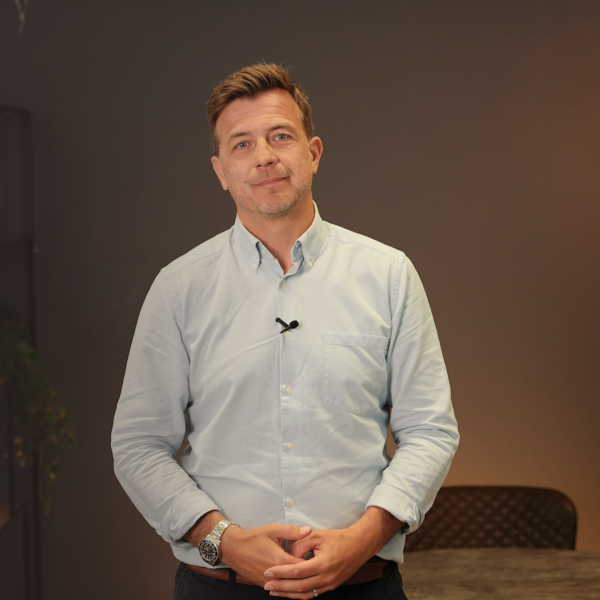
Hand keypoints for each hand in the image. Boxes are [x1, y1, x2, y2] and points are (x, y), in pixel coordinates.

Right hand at [219, 523, 312, 586]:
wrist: (233, 548)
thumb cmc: (253, 537)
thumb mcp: (273, 530)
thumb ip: (292, 531)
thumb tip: (308, 529)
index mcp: (279, 560)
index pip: (301, 567)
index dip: (312, 565)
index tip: (319, 561)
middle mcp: (274, 574)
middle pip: (296, 580)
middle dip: (307, 576)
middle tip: (317, 572)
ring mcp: (267, 582)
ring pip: (287, 587)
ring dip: (298, 584)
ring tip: (309, 579)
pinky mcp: (262, 584)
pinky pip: (278, 589)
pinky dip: (287, 587)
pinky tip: (295, 584)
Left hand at [263, 507, 403, 598]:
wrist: (358, 546)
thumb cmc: (337, 538)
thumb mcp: (317, 535)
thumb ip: (301, 543)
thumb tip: (289, 555)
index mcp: (323, 564)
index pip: (297, 571)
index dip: (281, 573)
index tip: (268, 572)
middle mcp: (326, 578)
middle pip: (299, 587)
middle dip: (281, 587)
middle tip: (267, 585)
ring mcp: (329, 585)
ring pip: (304, 594)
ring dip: (288, 594)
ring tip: (274, 591)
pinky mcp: (330, 586)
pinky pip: (312, 594)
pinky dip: (299, 594)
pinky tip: (289, 592)